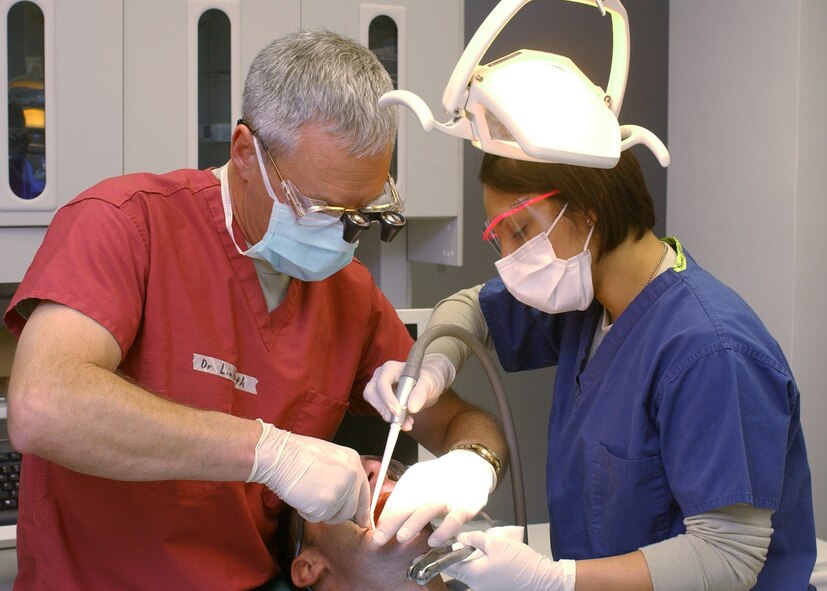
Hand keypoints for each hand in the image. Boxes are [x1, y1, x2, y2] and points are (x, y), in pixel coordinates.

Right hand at [246, 420, 369, 525]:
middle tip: (320, 506)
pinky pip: (318, 517)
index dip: (363, 510)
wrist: (280, 455)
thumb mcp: (330, 458)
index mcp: (354, 462)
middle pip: (350, 509)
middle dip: (335, 513)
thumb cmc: (297, 454)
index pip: (364, 493)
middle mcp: (352, 477)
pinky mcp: (326, 504)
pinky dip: (307, 512)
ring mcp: (340, 491)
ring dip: (319, 510)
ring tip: (307, 492)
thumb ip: (342, 476)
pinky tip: (300, 495)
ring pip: (333, 515)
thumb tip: (346, 497)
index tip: (364, 521)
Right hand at [363, 353, 455, 429]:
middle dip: (382, 408)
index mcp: (391, 368)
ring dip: (388, 415)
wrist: (428, 384)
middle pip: (371, 392)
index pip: (382, 382)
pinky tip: (406, 421)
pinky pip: (382, 410)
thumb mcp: (428, 383)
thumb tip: (412, 407)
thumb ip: (420, 393)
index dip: (387, 398)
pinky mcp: (382, 399)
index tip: (397, 412)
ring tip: (406, 422)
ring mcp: (380, 388)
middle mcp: (381, 376)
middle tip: (397, 421)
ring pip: (374, 403)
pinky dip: (393, 418)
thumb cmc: (428, 378)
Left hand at [372, 449, 493, 546]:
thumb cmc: (439, 481)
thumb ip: (401, 501)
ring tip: (401, 537)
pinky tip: (434, 541)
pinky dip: (444, 530)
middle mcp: (429, 487)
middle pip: (407, 505)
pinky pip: (454, 519)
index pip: (395, 501)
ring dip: (414, 523)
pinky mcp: (465, 505)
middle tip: (378, 539)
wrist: (470, 466)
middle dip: (391, 522)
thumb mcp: (418, 484)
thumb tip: (382, 522)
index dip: (384, 518)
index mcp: (414, 481)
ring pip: (428, 509)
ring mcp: (447, 496)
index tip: (373, 534)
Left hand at [444, 529, 575, 590]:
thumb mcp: (495, 542)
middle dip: (456, 554)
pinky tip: (486, 554)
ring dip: (468, 558)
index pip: (449, 566)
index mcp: (473, 575)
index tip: (440, 543)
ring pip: (469, 571)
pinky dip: (478, 564)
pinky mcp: (493, 586)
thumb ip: (474, 538)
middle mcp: (476, 585)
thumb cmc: (520, 561)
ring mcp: (485, 587)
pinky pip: (479, 574)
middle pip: (458, 569)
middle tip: (460, 540)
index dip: (444, 553)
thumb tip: (461, 537)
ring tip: (475, 545)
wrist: (541, 577)